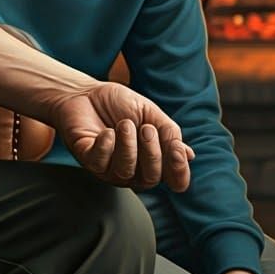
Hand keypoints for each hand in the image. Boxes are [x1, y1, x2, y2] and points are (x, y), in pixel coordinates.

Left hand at [49, 81, 194, 190]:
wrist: (85, 92)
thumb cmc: (118, 105)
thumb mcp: (150, 113)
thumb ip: (169, 133)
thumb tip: (189, 155)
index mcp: (152, 160)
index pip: (174, 181)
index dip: (179, 172)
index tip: (178, 150)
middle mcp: (133, 170)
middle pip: (150, 179)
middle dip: (152, 153)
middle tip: (146, 128)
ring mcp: (109, 168)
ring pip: (125, 172)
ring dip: (128, 145)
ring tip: (124, 124)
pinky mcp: (88, 159)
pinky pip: (100, 163)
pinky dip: (106, 145)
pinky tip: (107, 131)